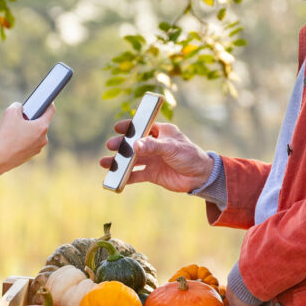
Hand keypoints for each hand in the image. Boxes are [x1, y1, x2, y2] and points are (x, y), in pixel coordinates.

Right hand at [0, 102, 54, 172]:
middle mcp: (43, 138)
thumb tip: (20, 108)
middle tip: (16, 118)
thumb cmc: (7, 135)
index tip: (47, 100)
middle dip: (27, 119)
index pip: (50, 111)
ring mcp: (37, 148)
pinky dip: (18, 140)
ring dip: (20, 130)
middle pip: (37, 123)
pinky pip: (25, 143)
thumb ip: (18, 106)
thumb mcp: (10, 113)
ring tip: (7, 131)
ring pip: (30, 133)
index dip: (48, 103)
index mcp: (42, 127)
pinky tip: (7, 140)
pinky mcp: (29, 155)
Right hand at [99, 120, 213, 192]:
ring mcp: (153, 160)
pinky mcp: (152, 174)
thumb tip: (135, 145)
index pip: (143, 126)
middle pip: (134, 143)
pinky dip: (126, 177)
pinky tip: (116, 178)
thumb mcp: (172, 148)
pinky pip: (136, 175)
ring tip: (105, 163)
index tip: (118, 127)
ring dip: (119, 162)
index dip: (130, 126)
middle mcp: (155, 145)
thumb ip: (153, 146)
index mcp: (161, 132)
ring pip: (132, 160)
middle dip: (121, 145)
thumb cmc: (190, 156)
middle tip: (111, 146)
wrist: (200, 177)